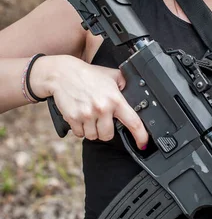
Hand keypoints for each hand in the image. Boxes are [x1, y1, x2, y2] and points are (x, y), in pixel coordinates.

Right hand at [30, 55, 148, 147]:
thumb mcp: (112, 75)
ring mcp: (87, 114)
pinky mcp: (73, 118)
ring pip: (93, 136)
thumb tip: (138, 93)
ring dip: (92, 130)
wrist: (63, 74)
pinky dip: (80, 129)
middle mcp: (102, 108)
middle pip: (108, 135)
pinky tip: (80, 117)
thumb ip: (125, 85)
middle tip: (101, 119)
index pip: (133, 122)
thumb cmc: (88, 75)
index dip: (141, 137)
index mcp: (115, 99)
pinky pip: (80, 134)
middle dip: (105, 131)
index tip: (142, 144)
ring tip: (90, 116)